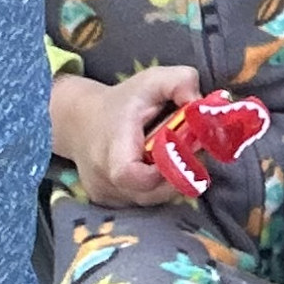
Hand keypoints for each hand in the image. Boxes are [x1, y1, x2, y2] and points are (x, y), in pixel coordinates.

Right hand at [54, 62, 204, 204]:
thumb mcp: (152, 80)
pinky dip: (156, 189)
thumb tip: (202, 104)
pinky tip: (158, 168)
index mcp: (111, 146)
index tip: (182, 153)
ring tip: (175, 158)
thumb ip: (181, 82)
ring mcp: (105, 194)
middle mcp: (103, 177)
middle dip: (178, 176)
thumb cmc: (122, 100)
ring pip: (149, 200)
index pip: (129, 174)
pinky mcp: (109, 203)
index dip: (162, 171)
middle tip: (192, 154)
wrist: (82, 121)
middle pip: (149, 194)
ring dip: (170, 182)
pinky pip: (141, 202)